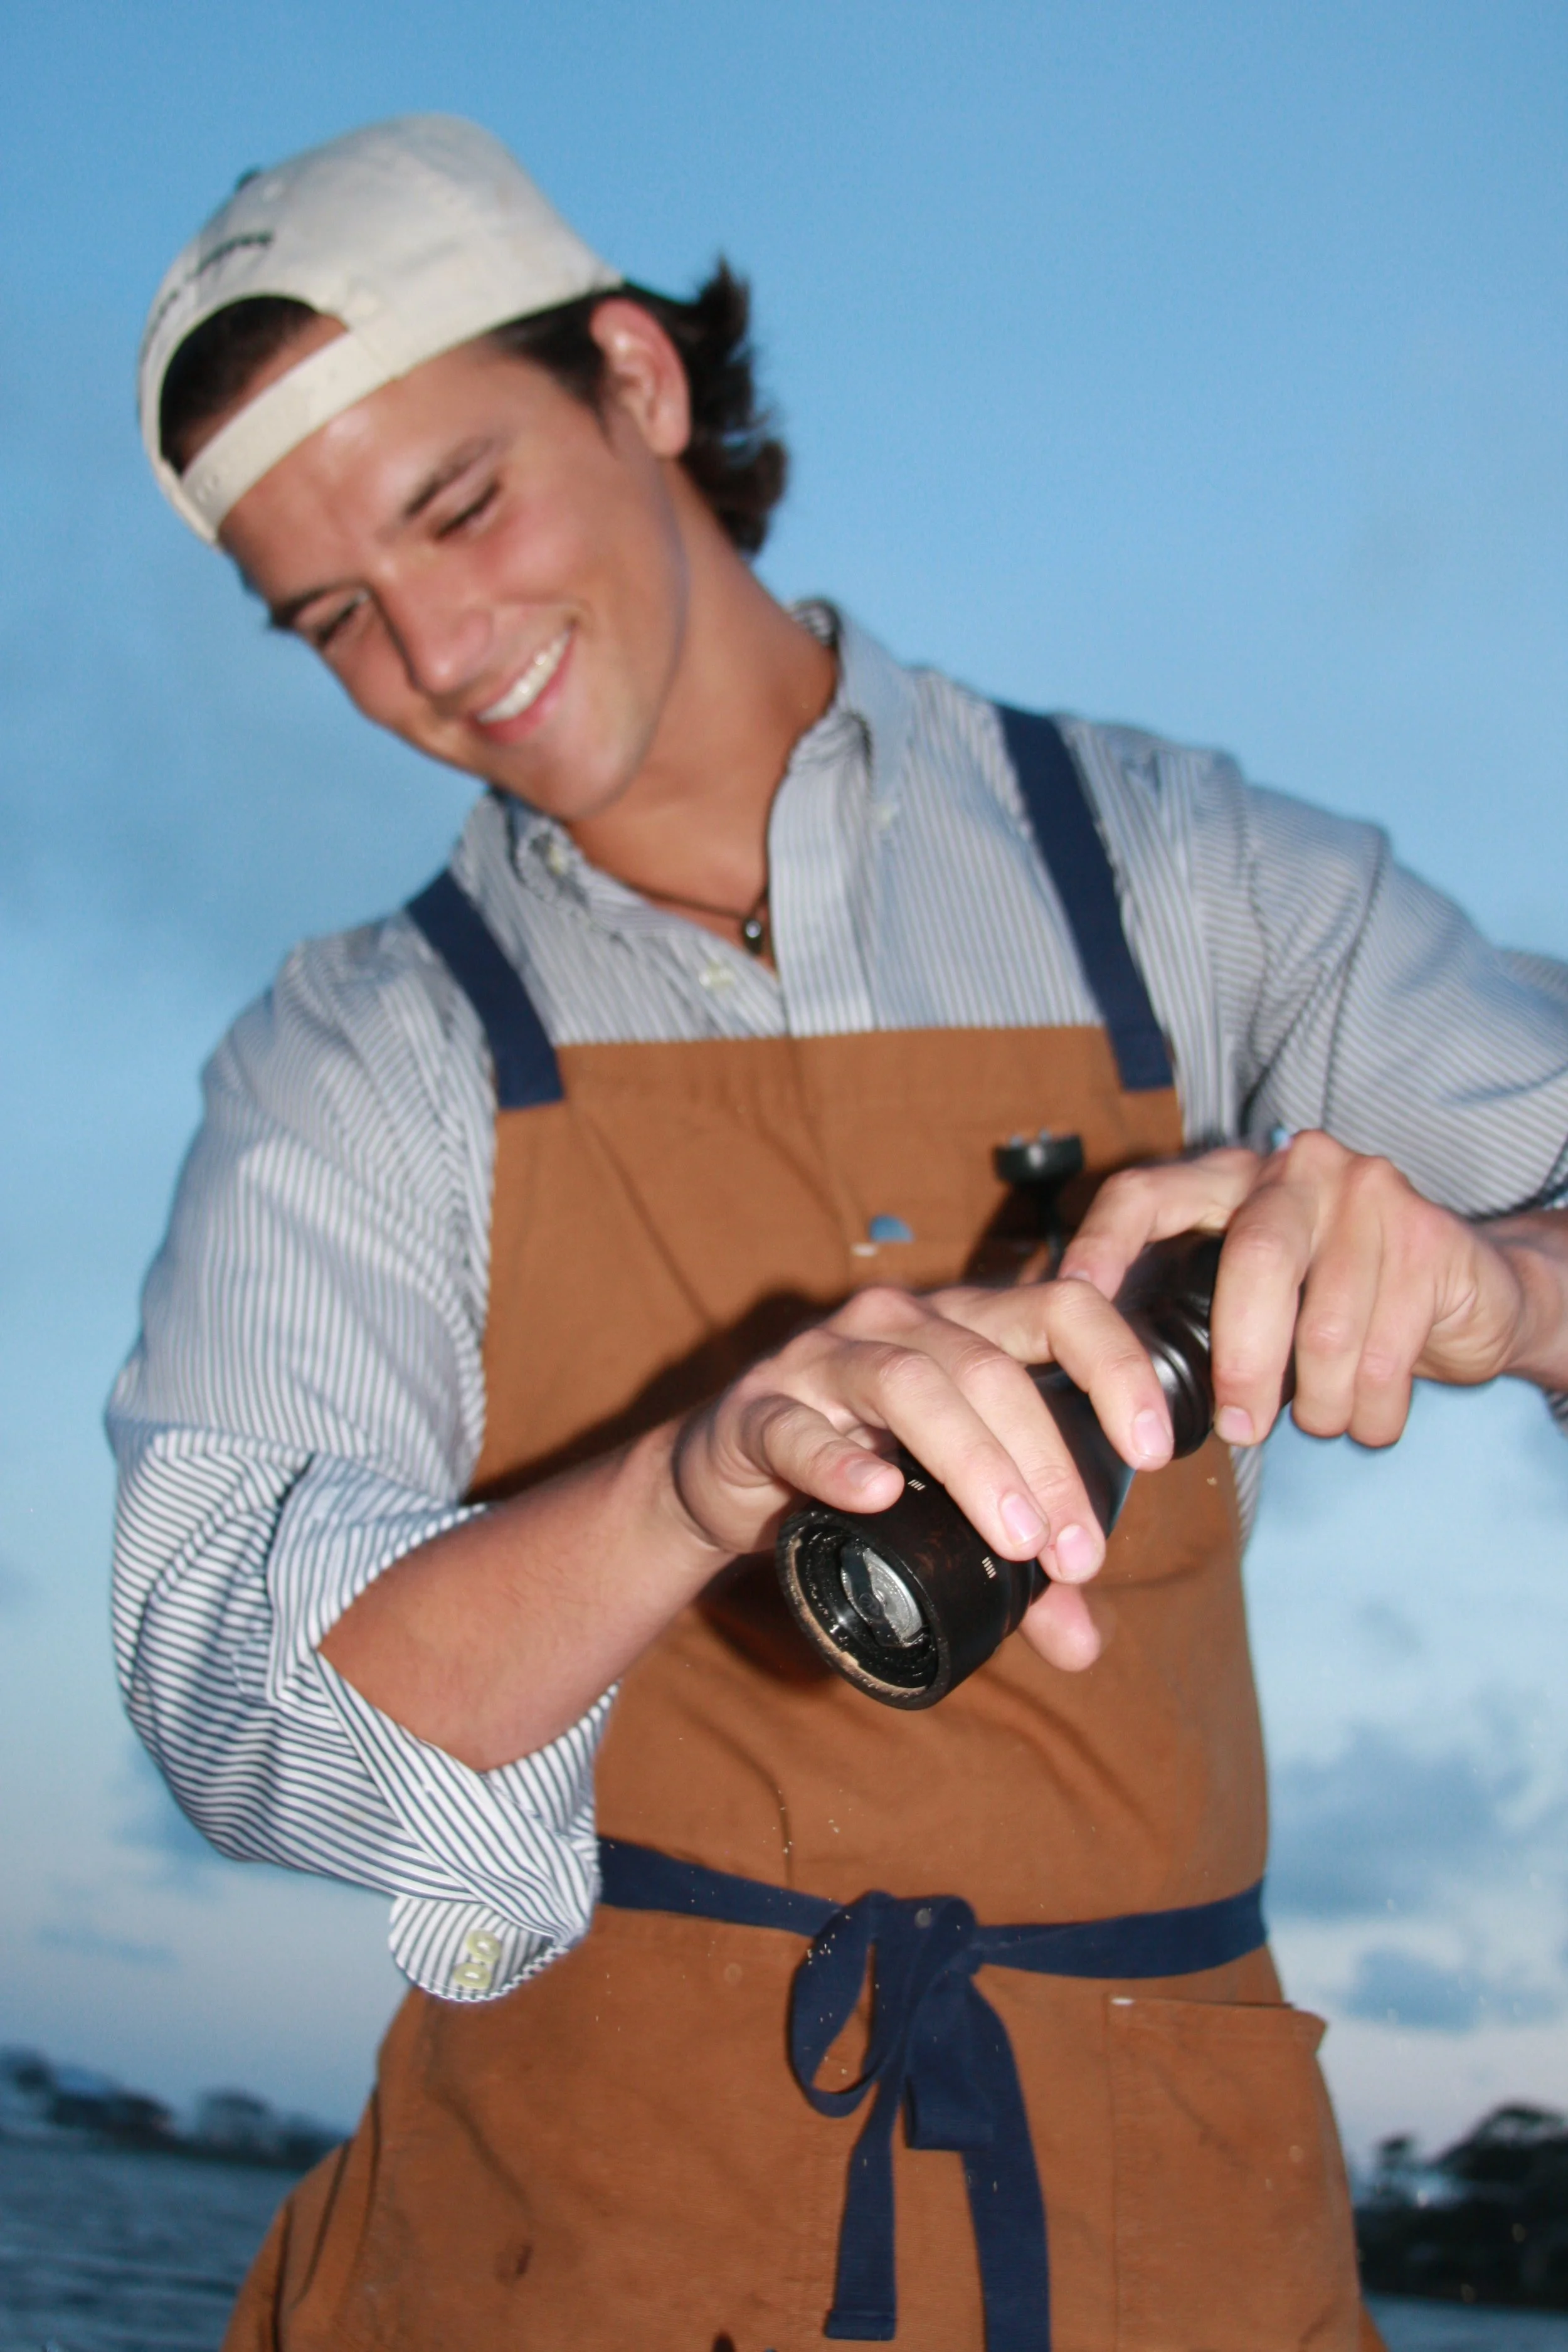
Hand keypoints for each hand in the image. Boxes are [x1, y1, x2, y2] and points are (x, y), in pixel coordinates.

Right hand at [671, 1276, 1181, 1670]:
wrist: (721, 1473)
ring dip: (972, 1461)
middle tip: (1079, 1554)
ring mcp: (821, 1358)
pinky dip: (839, 1460)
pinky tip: (874, 1497)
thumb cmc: (855, 1469)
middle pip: (990, 1365)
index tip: (1154, 1451)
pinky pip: (797, 1426)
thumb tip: (1086, 1644)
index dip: (1116, 1366)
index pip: (1060, 1307)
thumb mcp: (945, 1509)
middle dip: (1046, 1461)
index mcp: (963, 1325)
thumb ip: (1019, 1569)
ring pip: (909, 1385)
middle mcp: (897, 1323)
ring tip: (1015, 1539)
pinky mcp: (756, 1409)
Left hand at [1058, 1132, 1563, 1449]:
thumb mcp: (1251, 1297)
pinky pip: (1387, 1353)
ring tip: (1321, 1419)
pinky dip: (1370, 1410)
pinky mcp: (1431, 1238)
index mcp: (1231, 1177)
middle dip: (1243, 1363)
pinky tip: (1367, 1417)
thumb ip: (1186, 1310)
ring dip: (1320, 1402)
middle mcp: (1297, 1168)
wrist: (1471, 1296)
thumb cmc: (1338, 1306)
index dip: (1104, 1246)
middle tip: (1241, 1431)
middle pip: (1254, 1261)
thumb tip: (1095, 1378)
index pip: (1147, 1194)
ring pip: (1328, 1326)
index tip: (1072, 1304)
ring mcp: (1370, 1193)